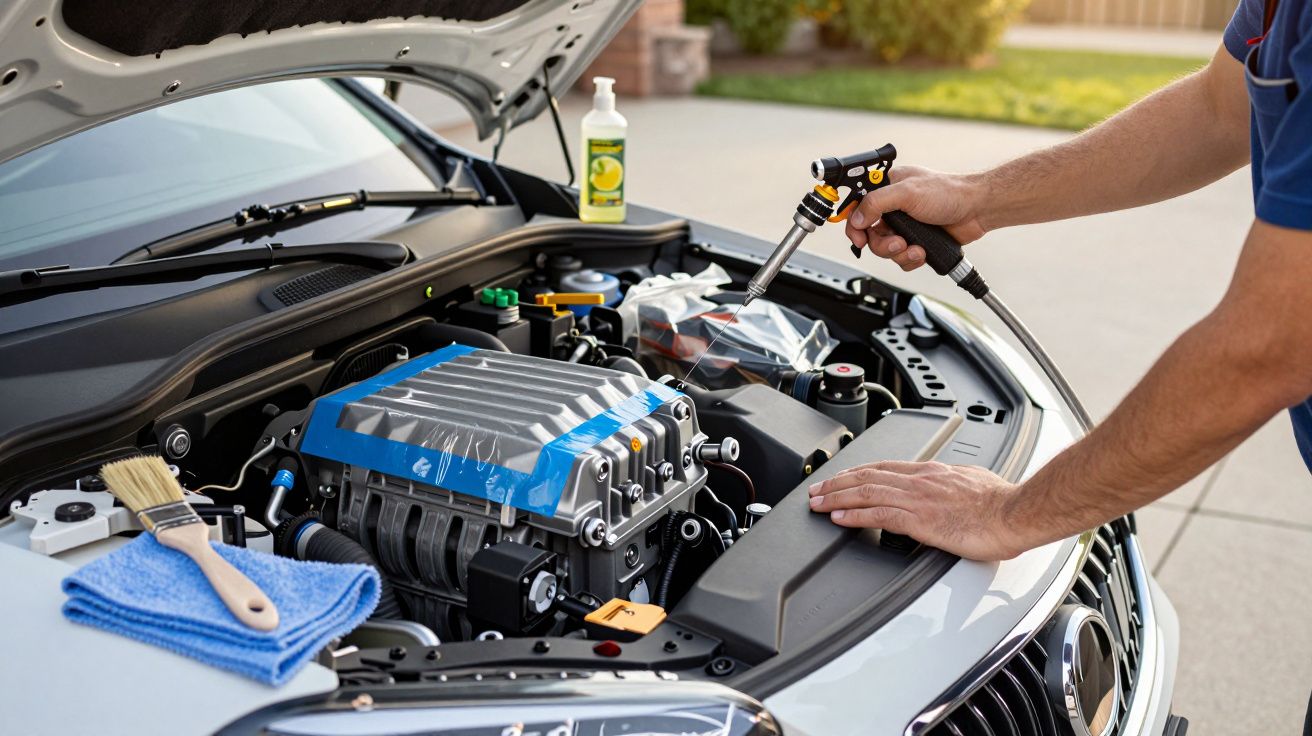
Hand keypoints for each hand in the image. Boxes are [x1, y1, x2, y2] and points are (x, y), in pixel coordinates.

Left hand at [807, 460, 1034, 560]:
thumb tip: (950, 487)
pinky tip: (838, 518)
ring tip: (817, 504)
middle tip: (816, 490)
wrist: (1016, 512)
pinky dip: (854, 516)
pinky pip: (878, 515)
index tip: (839, 477)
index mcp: (932, 472)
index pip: (883, 467)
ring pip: (866, 493)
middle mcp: (920, 480)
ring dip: (836, 498)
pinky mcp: (921, 520)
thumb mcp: (973, 481)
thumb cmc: (1002, 502)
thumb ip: (954, 483)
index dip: (856, 472)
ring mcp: (918, 499)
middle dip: (837, 483)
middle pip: (867, 476)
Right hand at [845, 166, 988, 271]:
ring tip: (914, 248)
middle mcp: (893, 207)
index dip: (855, 226)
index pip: (858, 208)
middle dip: (883, 244)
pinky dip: (911, 259)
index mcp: (887, 188)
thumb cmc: (949, 193)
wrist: (977, 210)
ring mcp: (905, 225)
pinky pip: (902, 258)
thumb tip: (858, 217)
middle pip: (870, 235)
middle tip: (897, 243)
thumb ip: (877, 203)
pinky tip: (923, 251)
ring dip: (899, 253)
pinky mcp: (916, 241)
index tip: (859, 239)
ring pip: (886, 250)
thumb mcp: (907, 193)